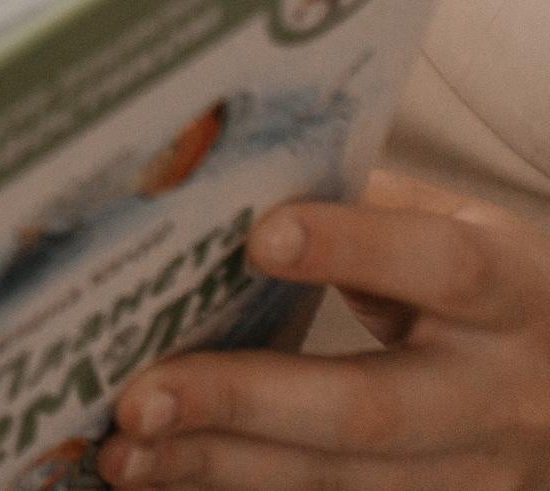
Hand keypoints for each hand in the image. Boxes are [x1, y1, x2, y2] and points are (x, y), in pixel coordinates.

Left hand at [98, 171, 549, 488]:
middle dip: (242, 400)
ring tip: (120, 450)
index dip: (355, 248)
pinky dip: (224, 483)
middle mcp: (494, 394)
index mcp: (509, 292)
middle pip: (368, 409)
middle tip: (139, 396)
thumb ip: (362, 204)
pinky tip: (151, 469)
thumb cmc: (485, 292)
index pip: (441, 265)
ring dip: (214, 464)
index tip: (259, 237)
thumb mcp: (458, 233)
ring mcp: (467, 470)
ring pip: (334, 479)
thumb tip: (223, 171)